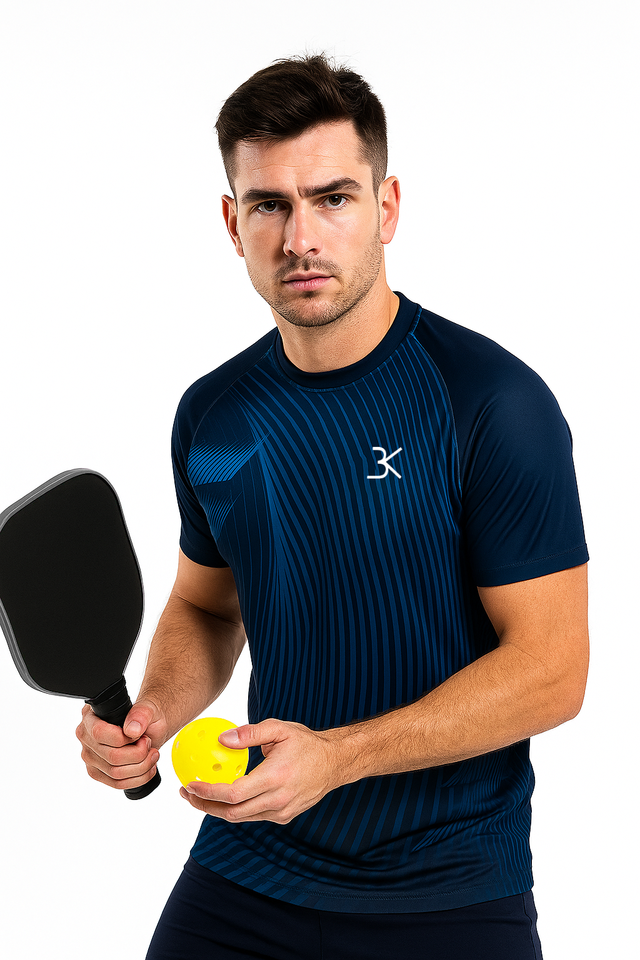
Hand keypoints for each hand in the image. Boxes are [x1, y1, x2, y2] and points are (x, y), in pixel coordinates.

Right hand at [76, 698, 164, 790]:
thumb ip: (140, 714)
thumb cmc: (144, 715)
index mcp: (91, 716)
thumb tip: (132, 730)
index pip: (99, 733)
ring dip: (142, 766)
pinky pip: (117, 784)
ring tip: (152, 754)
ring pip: (116, 773)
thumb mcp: (147, 708)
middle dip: (139, 753)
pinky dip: (139, 778)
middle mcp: (86, 738)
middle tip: (149, 743)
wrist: (148, 726)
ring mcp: (90, 757)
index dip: (124, 738)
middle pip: (111, 756)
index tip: (139, 734)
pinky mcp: (98, 773)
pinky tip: (149, 767)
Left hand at [179, 719, 341, 823]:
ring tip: (199, 795)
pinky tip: (224, 797)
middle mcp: (278, 800)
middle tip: (187, 793)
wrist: (334, 763)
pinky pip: (253, 816)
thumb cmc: (307, 743)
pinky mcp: (283, 816)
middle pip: (232, 812)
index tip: (190, 785)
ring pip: (241, 818)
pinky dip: (235, 809)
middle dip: (204, 805)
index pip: (234, 793)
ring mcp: (281, 811)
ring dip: (217, 810)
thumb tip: (222, 739)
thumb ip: (249, 734)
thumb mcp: (279, 729)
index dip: (208, 792)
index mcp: (275, 778)